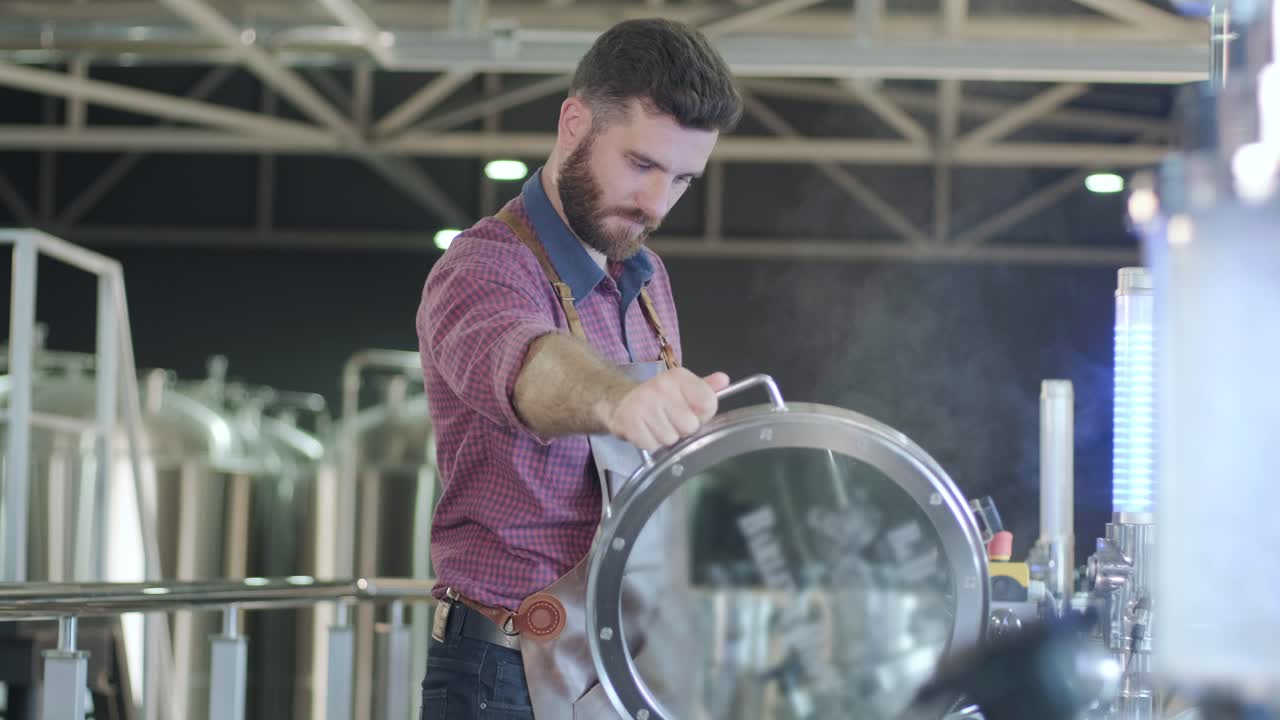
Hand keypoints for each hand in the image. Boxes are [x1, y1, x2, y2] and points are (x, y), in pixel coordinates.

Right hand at [601, 369, 730, 450]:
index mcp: (679, 376)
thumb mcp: (683, 388)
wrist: (621, 401)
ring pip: (671, 438)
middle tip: (671, 420)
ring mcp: (643, 403)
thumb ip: (706, 388)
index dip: (703, 415)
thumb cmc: (659, 398)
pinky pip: (652, 445)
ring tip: (657, 425)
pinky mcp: (629, 421)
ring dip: (665, 437)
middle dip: (682, 429)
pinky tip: (646, 430)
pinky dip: (650, 443)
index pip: (708, 403)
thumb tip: (724, 380)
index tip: (692, 412)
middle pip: (691, 426)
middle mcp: (661, 386)